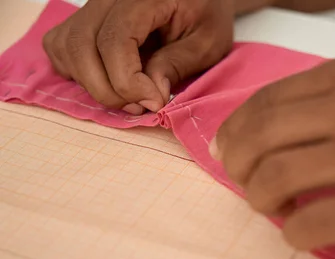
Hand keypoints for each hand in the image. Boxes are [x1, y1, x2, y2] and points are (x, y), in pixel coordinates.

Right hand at [43, 0, 234, 113]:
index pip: (114, 41)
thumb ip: (177, 64)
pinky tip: (109, 81)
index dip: (127, 82)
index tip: (154, 102)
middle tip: (141, 106)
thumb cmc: (206, 15)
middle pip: (81, 46)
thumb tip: (150, 95)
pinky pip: (61, 46)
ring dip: (92, 84)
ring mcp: (92, 5)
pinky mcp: (84, 17)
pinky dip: (77, 72)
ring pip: (66, 48)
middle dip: (108, 90)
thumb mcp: (207, 43)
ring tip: (129, 97)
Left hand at [213, 53, 334, 249]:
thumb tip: (285, 126)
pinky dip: (294, 234)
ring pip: (276, 180)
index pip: (265, 101)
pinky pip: (312, 225)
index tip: (232, 152)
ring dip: (260, 201)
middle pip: (260, 139)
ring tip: (273, 209)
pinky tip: (302, 233)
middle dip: (238, 168)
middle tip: (246, 184)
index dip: (237, 132)